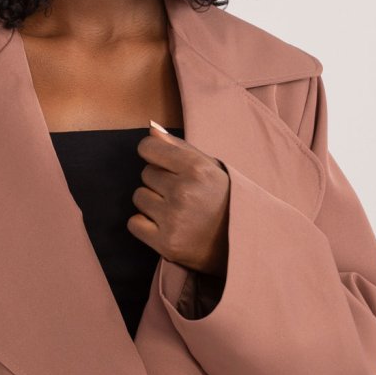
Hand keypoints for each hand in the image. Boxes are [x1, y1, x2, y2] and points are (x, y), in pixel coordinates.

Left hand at [128, 123, 229, 276]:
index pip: (148, 148)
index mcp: (197, 168)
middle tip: (182, 195)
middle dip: (159, 182)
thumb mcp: (212, 168)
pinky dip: (145, 225)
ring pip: (139, 197)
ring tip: (176, 211)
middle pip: (146, 174)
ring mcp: (174, 219)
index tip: (163, 164)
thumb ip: (180, 148)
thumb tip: (151, 130)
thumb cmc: (225, 201)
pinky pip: (134, 224)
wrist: (241, 244)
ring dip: (152, 203)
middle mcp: (184, 192)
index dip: (153, 154)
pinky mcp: (166, 244)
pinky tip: (166, 226)